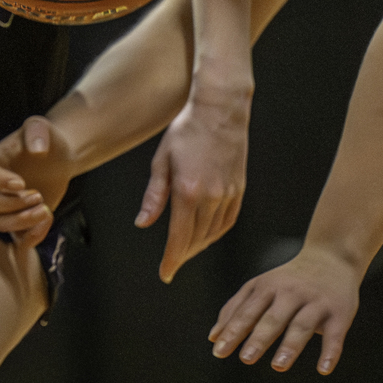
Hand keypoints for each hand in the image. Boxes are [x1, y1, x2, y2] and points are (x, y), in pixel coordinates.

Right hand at [0, 117, 74, 248]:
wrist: (59, 158)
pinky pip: (15, 239)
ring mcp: (1, 206)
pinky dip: (31, 236)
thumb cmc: (46, 140)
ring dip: (22, 221)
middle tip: (38, 196)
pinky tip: (48, 220)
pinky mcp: (16, 221)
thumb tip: (37, 149)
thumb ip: (37, 130)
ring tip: (45, 209)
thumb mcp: (41, 126)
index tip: (21, 183)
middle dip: (12, 204)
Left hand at [135, 84, 248, 283]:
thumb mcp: (162, 160)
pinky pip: (228, 221)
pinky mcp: (239, 188)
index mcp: (188, 191)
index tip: (165, 273)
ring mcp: (228, 193)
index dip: (171, 260)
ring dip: (199, 246)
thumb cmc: (188, 129)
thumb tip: (143, 223)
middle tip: (172, 261)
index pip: (179, 238)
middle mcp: (212, 196)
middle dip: (183, 254)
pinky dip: (217, 233)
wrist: (220, 110)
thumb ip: (154, 196)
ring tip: (186, 249)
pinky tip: (207, 234)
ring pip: (214, 233)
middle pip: (196, 240)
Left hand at [209, 244, 359, 375]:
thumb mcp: (261, 286)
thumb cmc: (290, 279)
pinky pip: (335, 334)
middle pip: (274, 317)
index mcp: (268, 287)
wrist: (333, 257)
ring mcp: (316, 302)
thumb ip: (236, 309)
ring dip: (290, 346)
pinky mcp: (339, 312)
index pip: (248, 311)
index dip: (233, 331)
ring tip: (278, 366)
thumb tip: (213, 339)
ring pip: (302, 324)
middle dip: (260, 337)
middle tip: (246, 359)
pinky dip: (330, 351)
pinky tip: (323, 369)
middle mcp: (291, 292)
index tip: (219, 351)